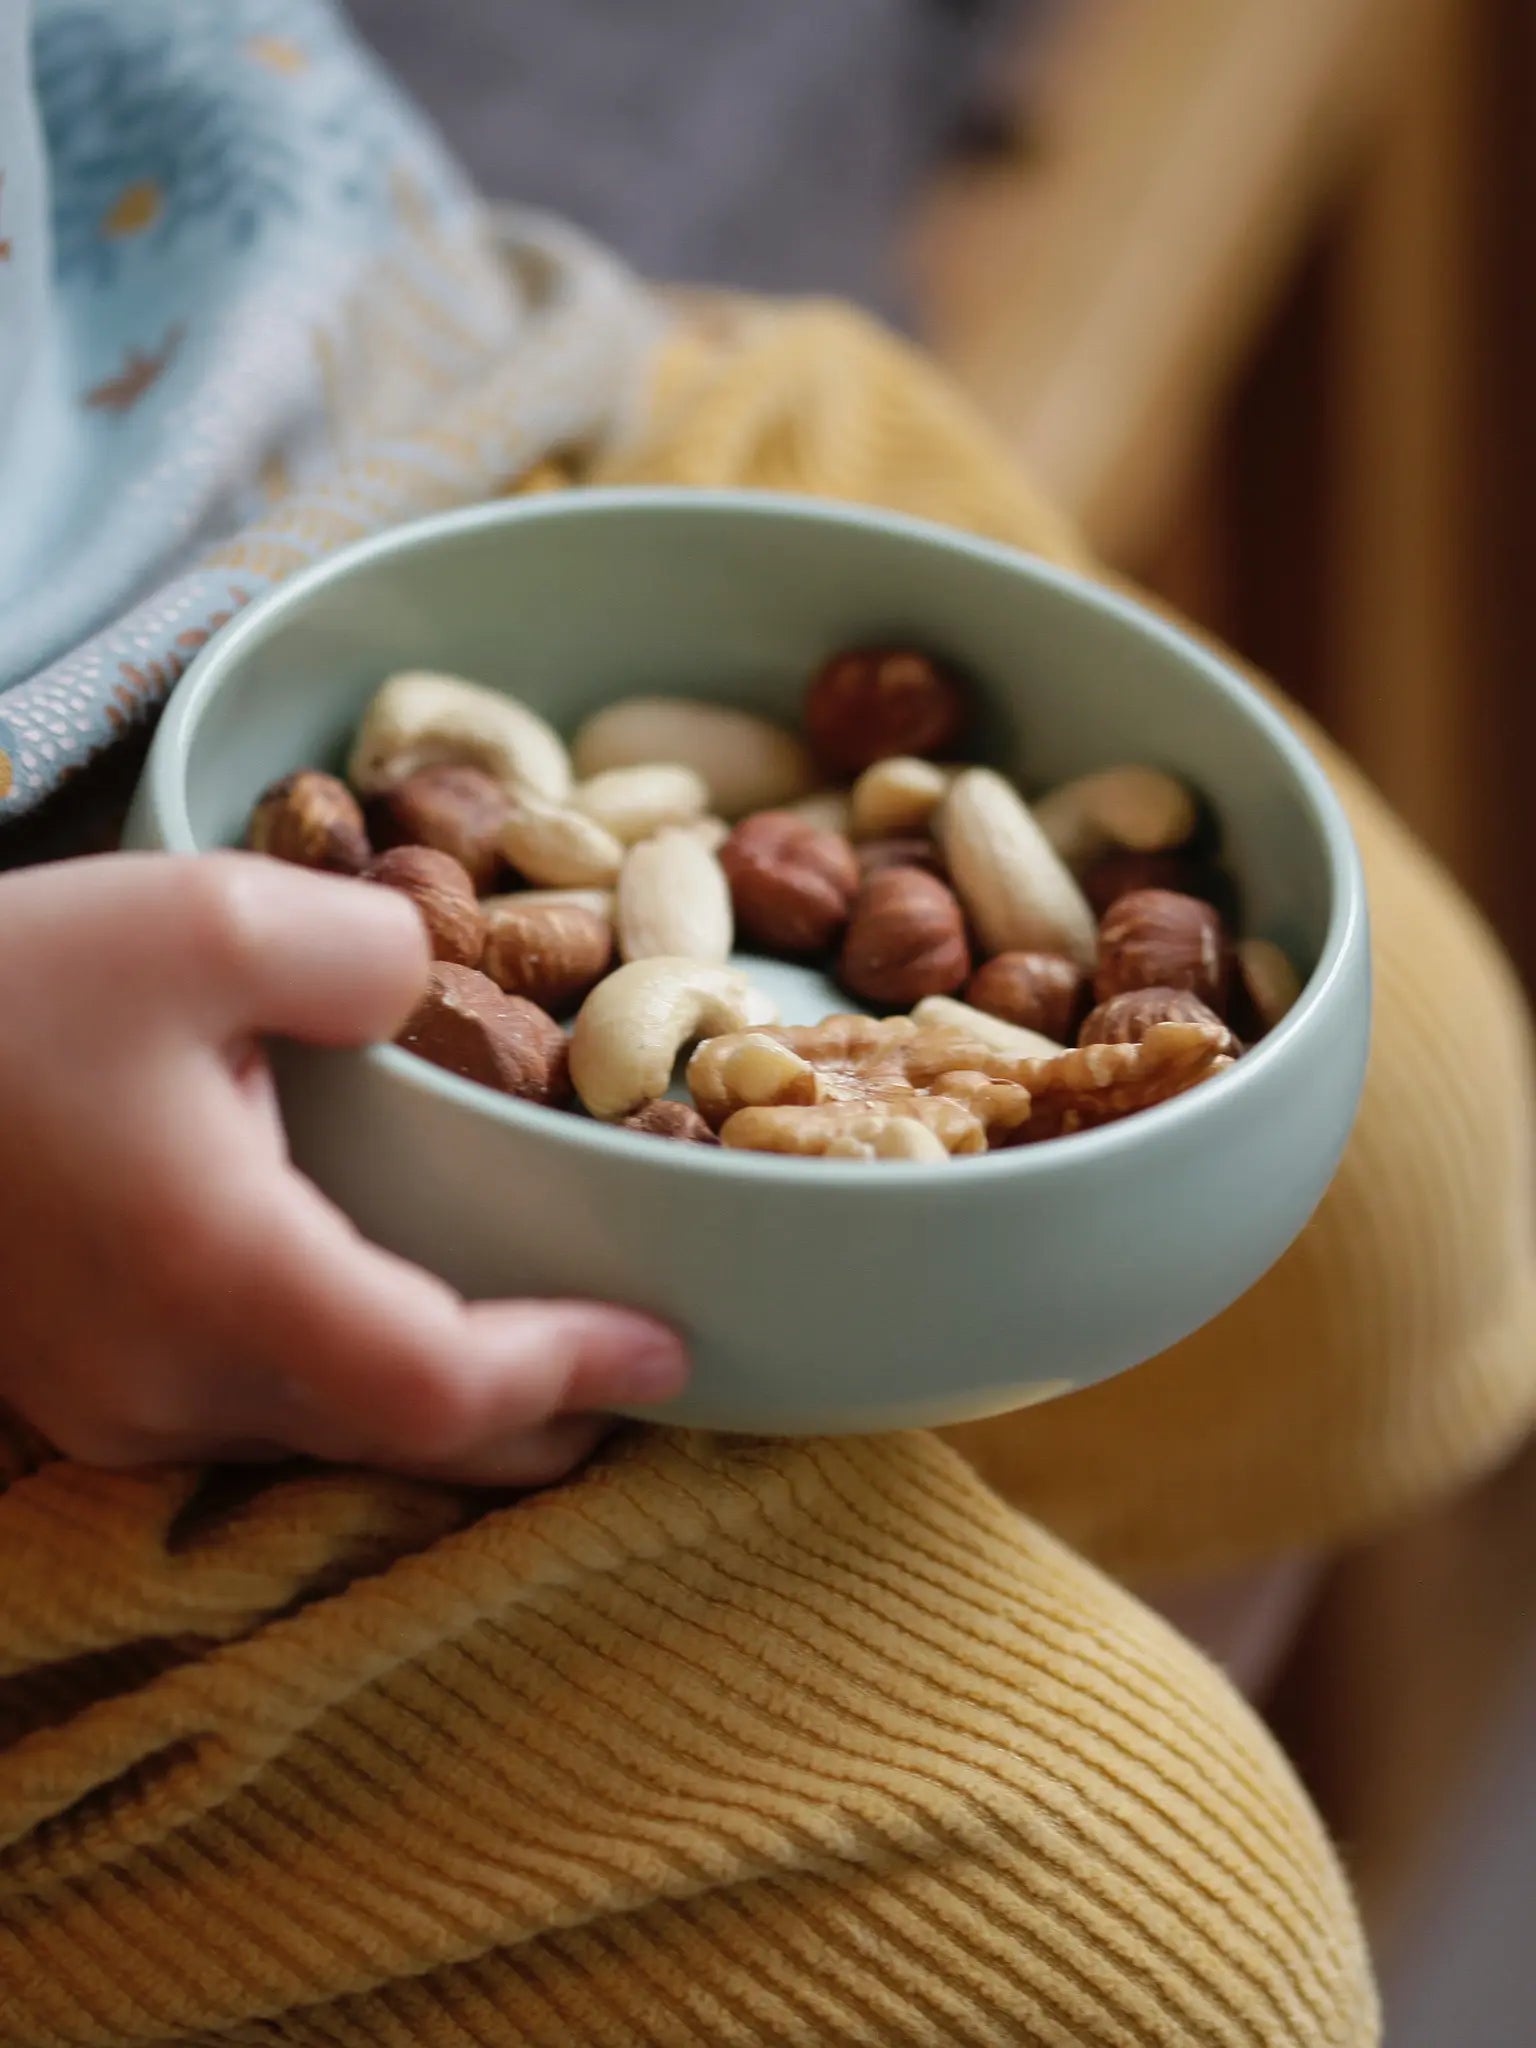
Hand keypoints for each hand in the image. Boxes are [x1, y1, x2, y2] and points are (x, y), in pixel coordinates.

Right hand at [0, 852, 686, 1482]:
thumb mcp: (196, 915)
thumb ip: (364, 951)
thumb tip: (435, 986)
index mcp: (216, 1273)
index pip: (438, 1385)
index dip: (567, 1376)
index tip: (668, 1350)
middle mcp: (166, 1381)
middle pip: (403, 1448)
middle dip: (539, 1421)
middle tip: (638, 1369)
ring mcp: (113, 1409)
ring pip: (331, 1449)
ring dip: (451, 1417)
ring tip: (548, 1356)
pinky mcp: (79, 1398)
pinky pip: (257, 1428)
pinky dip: (356, 1400)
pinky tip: (394, 1334)